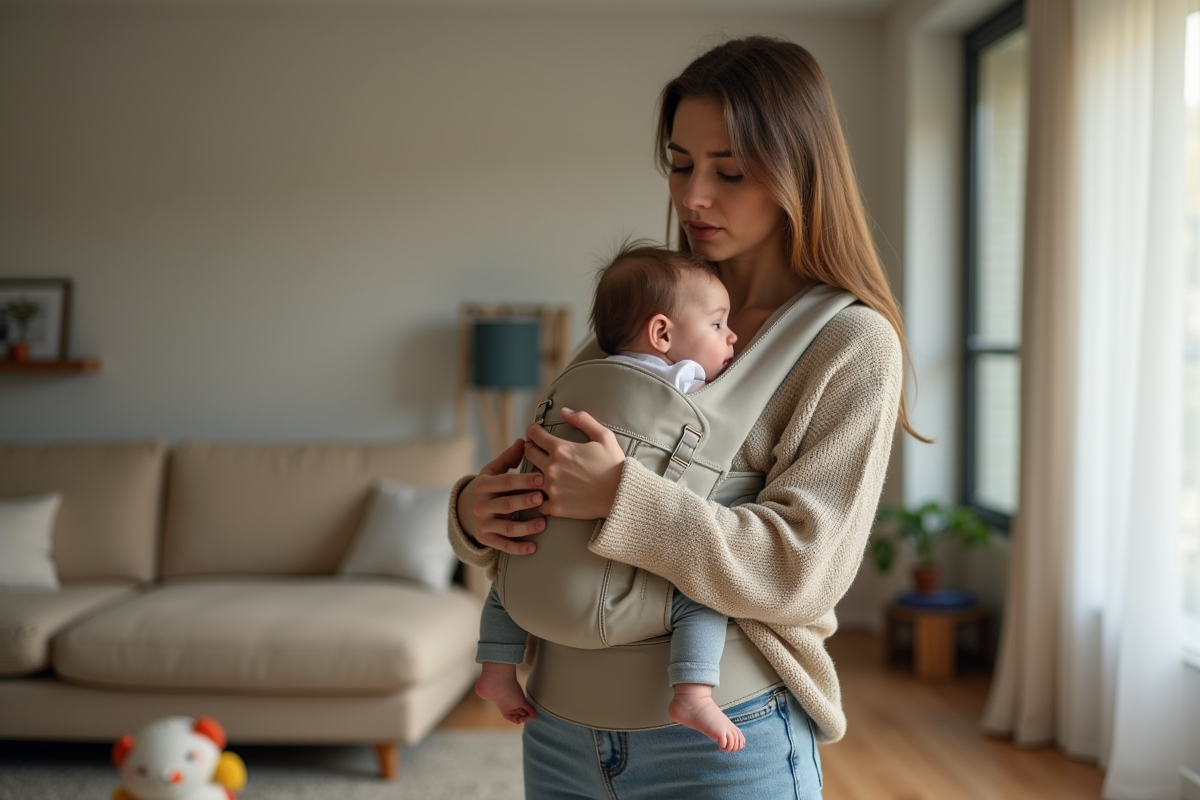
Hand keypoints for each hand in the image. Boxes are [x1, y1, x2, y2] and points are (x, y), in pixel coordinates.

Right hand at [456, 439, 547, 555]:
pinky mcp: (486, 540)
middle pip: (506, 505)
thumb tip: (524, 441)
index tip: (542, 477)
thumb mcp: (493, 471)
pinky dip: (518, 548)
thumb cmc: (490, 486)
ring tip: (543, 523)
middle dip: (524, 502)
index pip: (505, 482)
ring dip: (526, 527)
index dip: (523, 480)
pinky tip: (534, 547)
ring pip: (507, 528)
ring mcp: (483, 524)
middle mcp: (481, 506)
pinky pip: (503, 546)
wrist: (467, 509)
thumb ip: (509, 457)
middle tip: (542, 498)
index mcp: (484, 485)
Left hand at [523, 407, 624, 519]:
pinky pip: (538, 502)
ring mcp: (552, 489)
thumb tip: (564, 411)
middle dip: (531, 448)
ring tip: (539, 473)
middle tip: (535, 449)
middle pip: (528, 454)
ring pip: (530, 478)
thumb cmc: (614, 465)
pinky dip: (540, 498)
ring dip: (534, 473)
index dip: (533, 431)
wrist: (622, 495)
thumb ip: (583, 420)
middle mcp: (552, 468)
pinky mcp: (555, 507)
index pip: (534, 435)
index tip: (534, 432)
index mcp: (561, 449)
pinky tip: (545, 495)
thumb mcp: (604, 436)